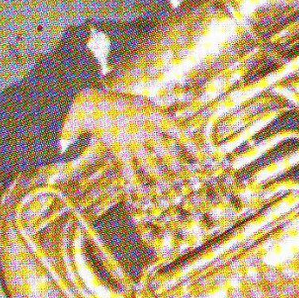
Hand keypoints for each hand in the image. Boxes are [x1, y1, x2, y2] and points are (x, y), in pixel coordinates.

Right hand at [61, 87, 197, 191]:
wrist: (95, 107)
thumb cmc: (123, 105)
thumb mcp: (146, 104)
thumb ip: (163, 113)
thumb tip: (182, 118)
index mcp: (156, 115)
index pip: (180, 133)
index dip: (193, 147)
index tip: (203, 159)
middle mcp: (147, 129)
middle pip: (167, 152)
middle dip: (178, 167)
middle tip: (189, 180)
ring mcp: (133, 140)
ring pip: (150, 164)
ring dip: (160, 178)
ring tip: (169, 190)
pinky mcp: (119, 150)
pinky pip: (128, 169)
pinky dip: (134, 182)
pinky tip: (140, 193)